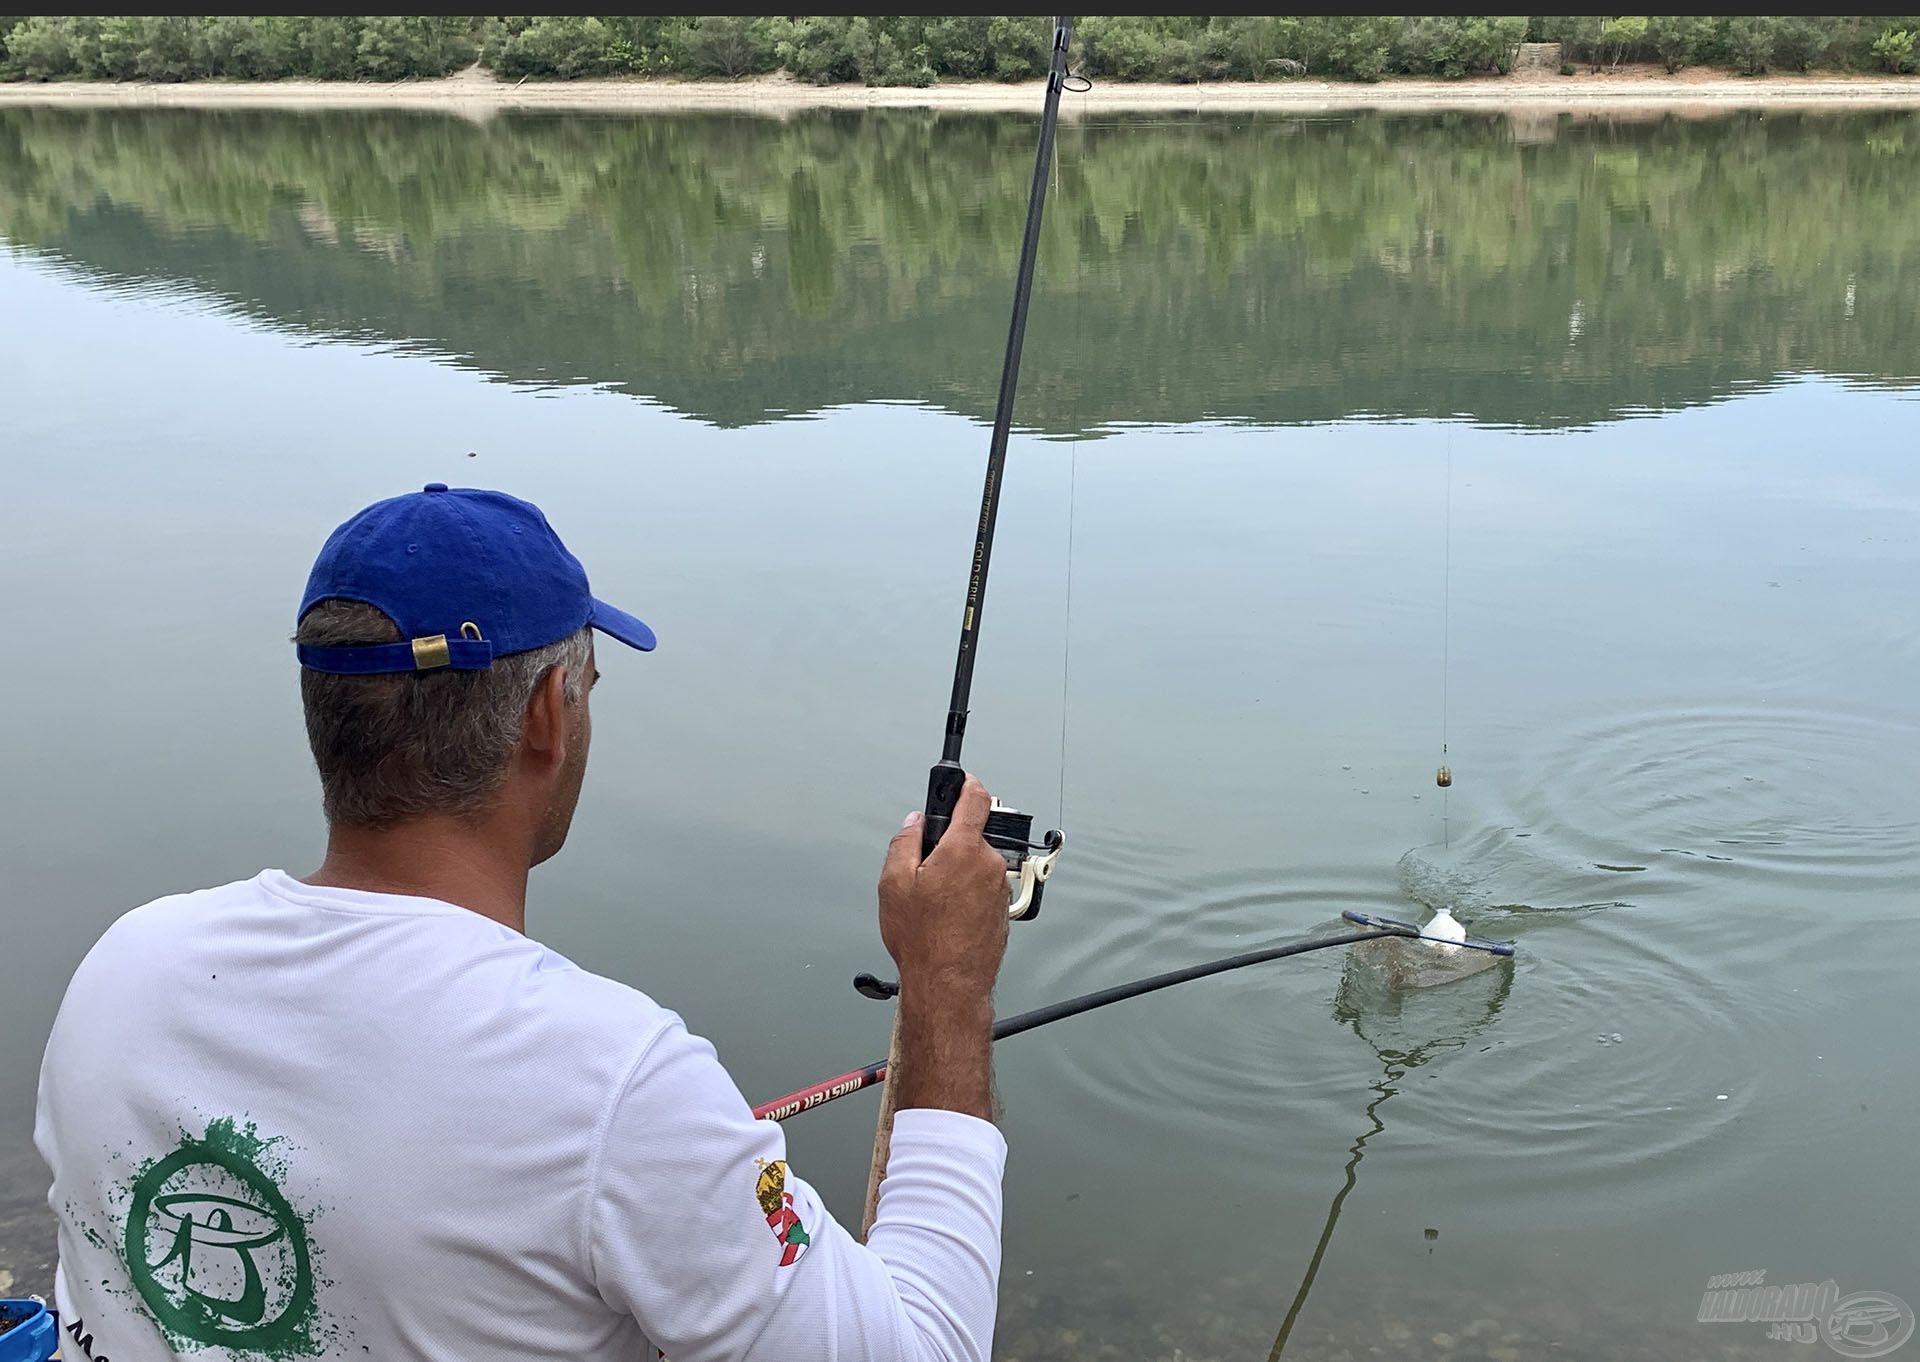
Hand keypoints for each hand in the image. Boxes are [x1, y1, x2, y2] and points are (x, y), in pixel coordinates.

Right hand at [878, 776, 1010, 1003]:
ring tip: (933, 904)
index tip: (962, 780)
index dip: (966, 784)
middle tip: (924, 870)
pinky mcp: (1002, 908)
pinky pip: (981, 888)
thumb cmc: (923, 940)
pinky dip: (965, 894)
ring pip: (975, 865)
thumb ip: (905, 842)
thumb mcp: (893, 883)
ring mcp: (999, 888)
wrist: (949, 984)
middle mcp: (989, 864)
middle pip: (971, 836)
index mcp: (963, 850)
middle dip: (949, 845)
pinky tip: (946, 917)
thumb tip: (914, 823)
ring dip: (957, 873)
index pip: (975, 799)